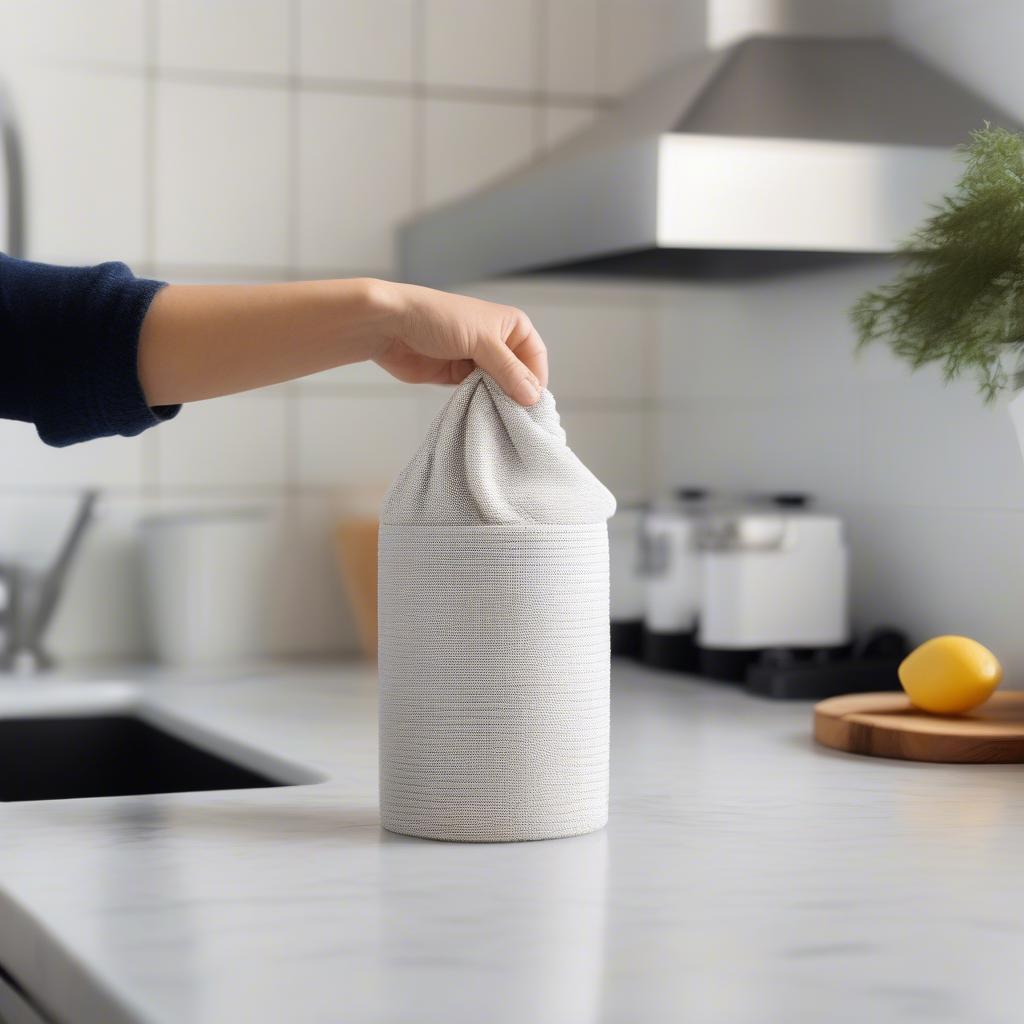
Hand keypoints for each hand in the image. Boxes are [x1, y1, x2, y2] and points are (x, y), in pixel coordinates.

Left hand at [370, 282, 547, 405]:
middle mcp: (496, 343)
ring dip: (498, 401)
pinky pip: (477, 395)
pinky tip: (481, 414)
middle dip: (517, 394)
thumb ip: (508, 370)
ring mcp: (476, 361)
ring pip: (498, 388)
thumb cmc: (436, 318)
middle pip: (518, 376)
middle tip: (516, 417)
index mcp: (510, 326)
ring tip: (498, 418)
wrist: (390, 325)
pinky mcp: (456, 377)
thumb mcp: (481, 340)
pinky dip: (480, 404)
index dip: (536, 380)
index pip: (535, 357)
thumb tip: (533, 396)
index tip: (531, 404)